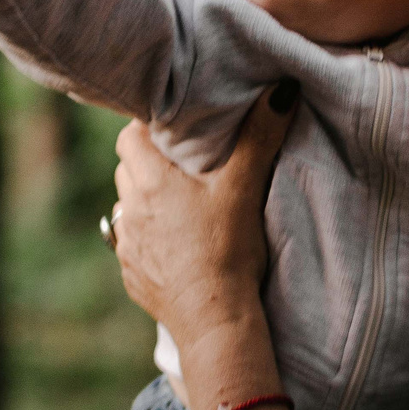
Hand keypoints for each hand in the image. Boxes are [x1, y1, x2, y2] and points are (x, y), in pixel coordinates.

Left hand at [110, 84, 297, 349]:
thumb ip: (260, 136)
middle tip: (182, 163)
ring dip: (147, 201)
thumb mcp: (245, 188)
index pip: (127, 137)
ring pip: (128, 207)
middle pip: (127, 169)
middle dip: (148, 162)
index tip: (171, 130)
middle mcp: (130, 209)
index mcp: (150, 181)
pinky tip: (175, 245)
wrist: (214, 320)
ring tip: (180, 205)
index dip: (146, 128)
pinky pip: (132, 245)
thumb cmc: (228, 250)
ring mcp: (127, 245)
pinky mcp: (131, 275)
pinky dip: (148, 238)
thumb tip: (281, 89)